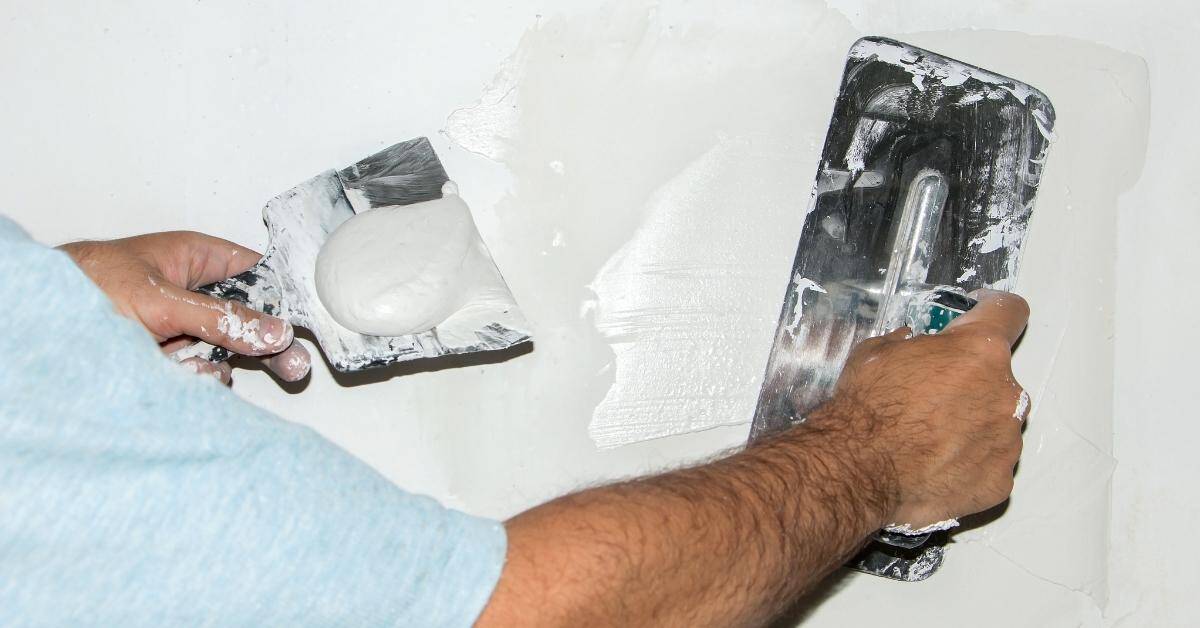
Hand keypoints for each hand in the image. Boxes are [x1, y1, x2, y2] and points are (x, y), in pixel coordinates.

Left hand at [60, 231, 310, 383]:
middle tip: (292, 366)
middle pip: (248, 317)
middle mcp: (192, 291)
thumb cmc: (82, 286)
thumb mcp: (161, 300)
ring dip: (216, 364)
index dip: (282, 295)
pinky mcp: (166, 358)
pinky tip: (179, 377)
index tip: (303, 322)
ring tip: (195, 368)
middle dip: (263, 343)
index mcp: (196, 258)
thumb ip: (220, 318)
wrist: (37, 328)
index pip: (256, 272)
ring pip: (224, 350)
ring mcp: (180, 327)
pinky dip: (194, 380)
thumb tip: (271, 331)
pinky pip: (200, 373)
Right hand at [811, 289, 1028, 528]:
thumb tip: (908, 344)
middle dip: (970, 381)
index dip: (994, 308)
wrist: (859, 469)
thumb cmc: (867, 410)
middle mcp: (1004, 392)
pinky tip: (934, 464)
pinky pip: (990, 463)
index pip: (1008, 312)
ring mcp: (1006, 440)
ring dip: (971, 423)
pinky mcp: (999, 479)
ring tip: (928, 437)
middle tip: (931, 395)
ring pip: (996, 422)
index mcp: (979, 351)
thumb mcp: (875, 354)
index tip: (985, 311)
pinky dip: (968, 462)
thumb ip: (906, 344)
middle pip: (998, 376)